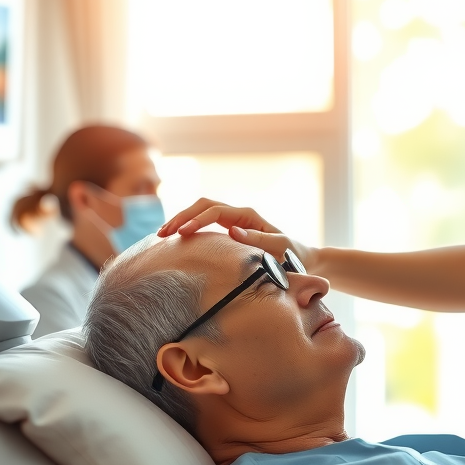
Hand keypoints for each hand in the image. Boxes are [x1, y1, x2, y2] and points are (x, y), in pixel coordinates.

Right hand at [158, 198, 319, 271]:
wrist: (302, 259)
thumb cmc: (293, 256)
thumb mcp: (280, 249)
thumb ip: (259, 240)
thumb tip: (233, 232)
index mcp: (248, 216)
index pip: (215, 212)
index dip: (196, 220)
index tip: (181, 234)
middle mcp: (239, 214)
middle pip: (203, 205)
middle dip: (182, 216)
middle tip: (163, 233)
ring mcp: (233, 220)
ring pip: (201, 211)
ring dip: (182, 219)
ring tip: (162, 235)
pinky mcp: (230, 229)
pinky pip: (205, 222)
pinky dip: (189, 227)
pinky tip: (174, 239)